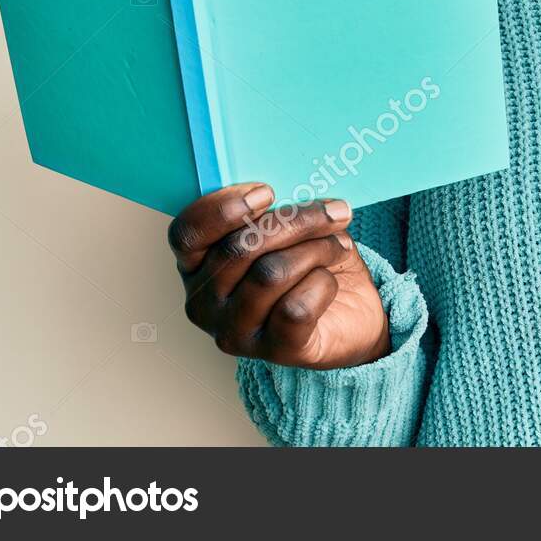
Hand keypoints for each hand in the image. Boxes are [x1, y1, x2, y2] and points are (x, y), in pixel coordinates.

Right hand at [168, 183, 389, 369]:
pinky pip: (296, 307)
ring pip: (271, 273)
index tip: (268, 192)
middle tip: (334, 212)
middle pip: (240, 247)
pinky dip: (323, 283)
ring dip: (316, 249)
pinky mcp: (274, 352)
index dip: (223, 208)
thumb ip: (272, 211)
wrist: (353, 313)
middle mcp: (204, 303)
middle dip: (295, 221)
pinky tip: (330, 281)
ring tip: (338, 245)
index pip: (187, 233)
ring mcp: (235, 332)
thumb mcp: (287, 229)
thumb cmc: (310, 263)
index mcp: (196, 266)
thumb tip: (290, 188)